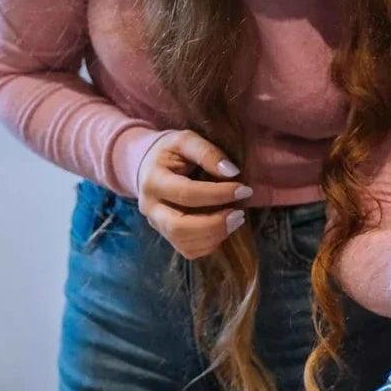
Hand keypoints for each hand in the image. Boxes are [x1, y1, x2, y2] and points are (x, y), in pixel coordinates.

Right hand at [136, 130, 251, 259]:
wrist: (147, 165)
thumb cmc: (170, 152)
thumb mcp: (185, 140)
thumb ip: (207, 152)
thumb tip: (232, 172)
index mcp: (153, 181)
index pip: (187, 194)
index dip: (218, 194)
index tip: (244, 189)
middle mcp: (150, 207)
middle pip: (180, 227)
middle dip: (215, 224)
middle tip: (240, 214)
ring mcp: (157, 225)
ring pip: (185, 244)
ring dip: (216, 235)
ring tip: (235, 219)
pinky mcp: (167, 236)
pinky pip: (189, 250)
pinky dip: (210, 244)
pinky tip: (223, 228)